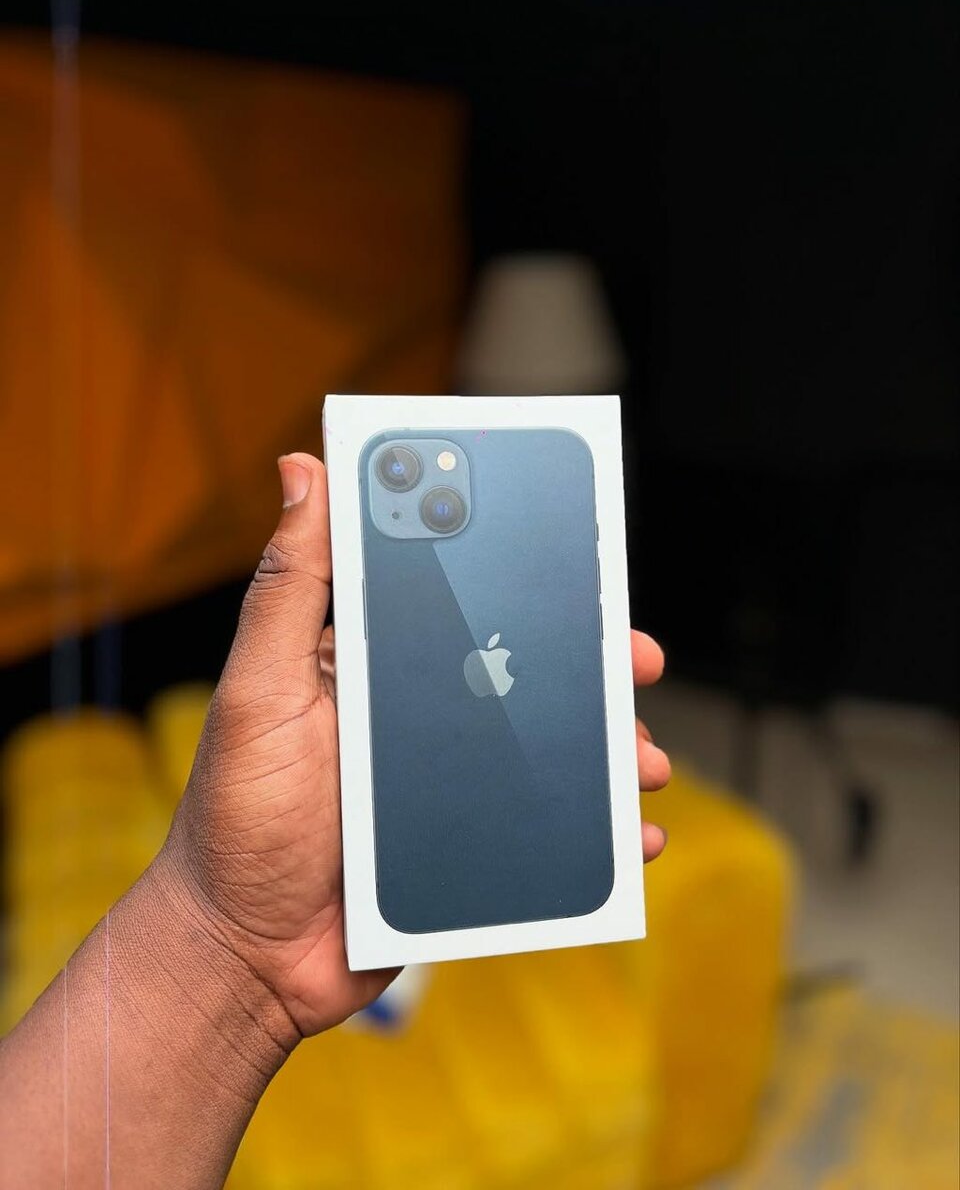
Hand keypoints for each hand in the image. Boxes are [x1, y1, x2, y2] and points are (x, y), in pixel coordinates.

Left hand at [162, 453, 669, 1040]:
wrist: (246, 958)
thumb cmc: (236, 820)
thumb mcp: (258, 692)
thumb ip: (289, 587)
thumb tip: (303, 471)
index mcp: (376, 668)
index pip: (461, 605)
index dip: (522, 581)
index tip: (578, 566)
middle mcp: (419, 719)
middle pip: (523, 676)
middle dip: (589, 668)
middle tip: (637, 663)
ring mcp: (450, 787)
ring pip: (548, 752)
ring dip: (607, 750)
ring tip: (644, 766)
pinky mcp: (470, 850)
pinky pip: (549, 831)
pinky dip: (599, 834)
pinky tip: (637, 839)